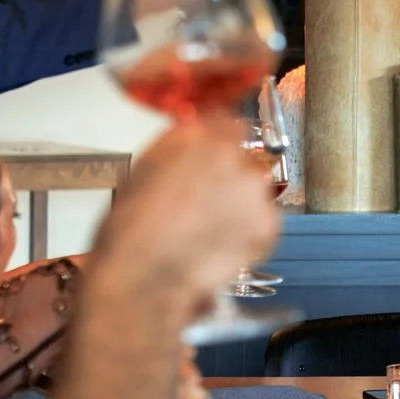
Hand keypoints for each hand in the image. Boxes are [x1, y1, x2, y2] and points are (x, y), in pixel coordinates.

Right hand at [91, 120, 281, 317]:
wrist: (144, 275)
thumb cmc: (131, 230)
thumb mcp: (143, 172)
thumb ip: (176, 152)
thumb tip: (191, 150)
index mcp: (195, 135)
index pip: (226, 123)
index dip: (220, 144)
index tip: (215, 158)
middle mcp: (231, 154)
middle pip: (242, 160)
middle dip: (229, 180)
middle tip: (204, 207)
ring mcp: (253, 189)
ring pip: (254, 192)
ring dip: (239, 207)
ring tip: (208, 232)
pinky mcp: (269, 223)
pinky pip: (264, 223)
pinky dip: (249, 235)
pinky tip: (220, 247)